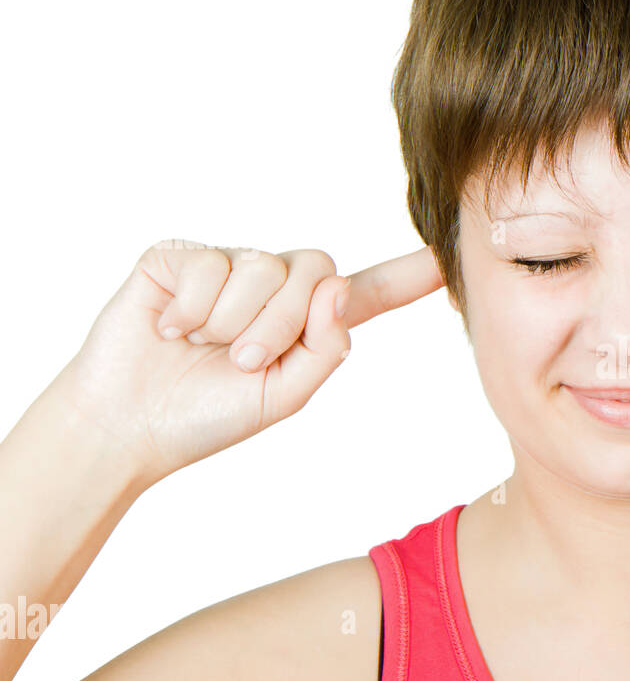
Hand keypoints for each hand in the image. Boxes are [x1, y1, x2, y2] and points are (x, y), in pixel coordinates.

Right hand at [54, 239, 443, 485]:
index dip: (409, 274)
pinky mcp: (181, 256)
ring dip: (232, 323)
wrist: (128, 424)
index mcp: (307, 323)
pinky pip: (208, 264)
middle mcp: (272, 286)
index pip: (367, 292)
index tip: (451, 257)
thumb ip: (325, 349)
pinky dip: (191, 309)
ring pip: (261, 269)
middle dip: (280, 325)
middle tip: (240, 361)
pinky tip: (169, 329)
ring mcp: (227, 266)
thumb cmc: (208, 415)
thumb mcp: (285, 396)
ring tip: (201, 348)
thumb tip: (337, 288)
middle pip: (314, 272)